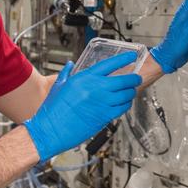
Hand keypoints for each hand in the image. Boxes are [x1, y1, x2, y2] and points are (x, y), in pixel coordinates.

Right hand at [22, 51, 141, 162]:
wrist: (51, 130)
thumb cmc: (53, 109)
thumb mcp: (58, 86)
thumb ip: (67, 72)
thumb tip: (71, 63)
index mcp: (85, 78)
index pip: (110, 64)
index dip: (124, 59)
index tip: (132, 57)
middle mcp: (96, 89)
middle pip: (123, 80)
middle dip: (133, 79)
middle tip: (136, 78)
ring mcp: (102, 103)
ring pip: (126, 95)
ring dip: (131, 92)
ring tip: (131, 91)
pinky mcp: (105, 117)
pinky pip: (123, 108)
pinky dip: (126, 104)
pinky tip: (125, 103)